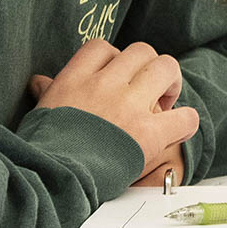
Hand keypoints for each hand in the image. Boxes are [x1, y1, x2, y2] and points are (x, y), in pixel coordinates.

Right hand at [28, 40, 197, 182]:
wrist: (50, 180)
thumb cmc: (42, 151)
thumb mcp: (40, 114)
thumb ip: (48, 93)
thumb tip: (40, 81)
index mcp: (75, 80)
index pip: (101, 47)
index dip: (114, 58)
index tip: (117, 75)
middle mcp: (104, 85)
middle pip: (141, 51)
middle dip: (148, 66)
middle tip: (148, 88)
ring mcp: (128, 106)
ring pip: (166, 67)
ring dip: (171, 82)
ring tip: (166, 101)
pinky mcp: (148, 132)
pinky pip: (185, 115)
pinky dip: (186, 122)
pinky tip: (177, 129)